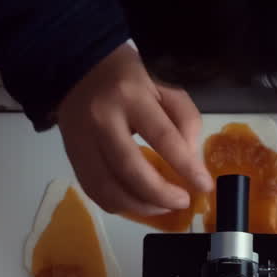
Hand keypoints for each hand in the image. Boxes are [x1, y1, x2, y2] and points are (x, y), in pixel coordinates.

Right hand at [56, 44, 212, 214]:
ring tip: (162, 207)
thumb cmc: (129, 80)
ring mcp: (81, 140)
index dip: (186, 167)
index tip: (204, 186)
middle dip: (160, 194)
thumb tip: (190, 163)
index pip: (162, 137)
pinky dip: (117, 204)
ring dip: (139, 206)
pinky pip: (93, 190)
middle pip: (130, 169)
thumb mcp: (165, 88)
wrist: (77, 69)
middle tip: (182, 201)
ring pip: (107, 187)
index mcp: (130, 96)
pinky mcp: (72, 156)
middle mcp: (101, 119)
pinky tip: (137, 203)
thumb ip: (185, 121)